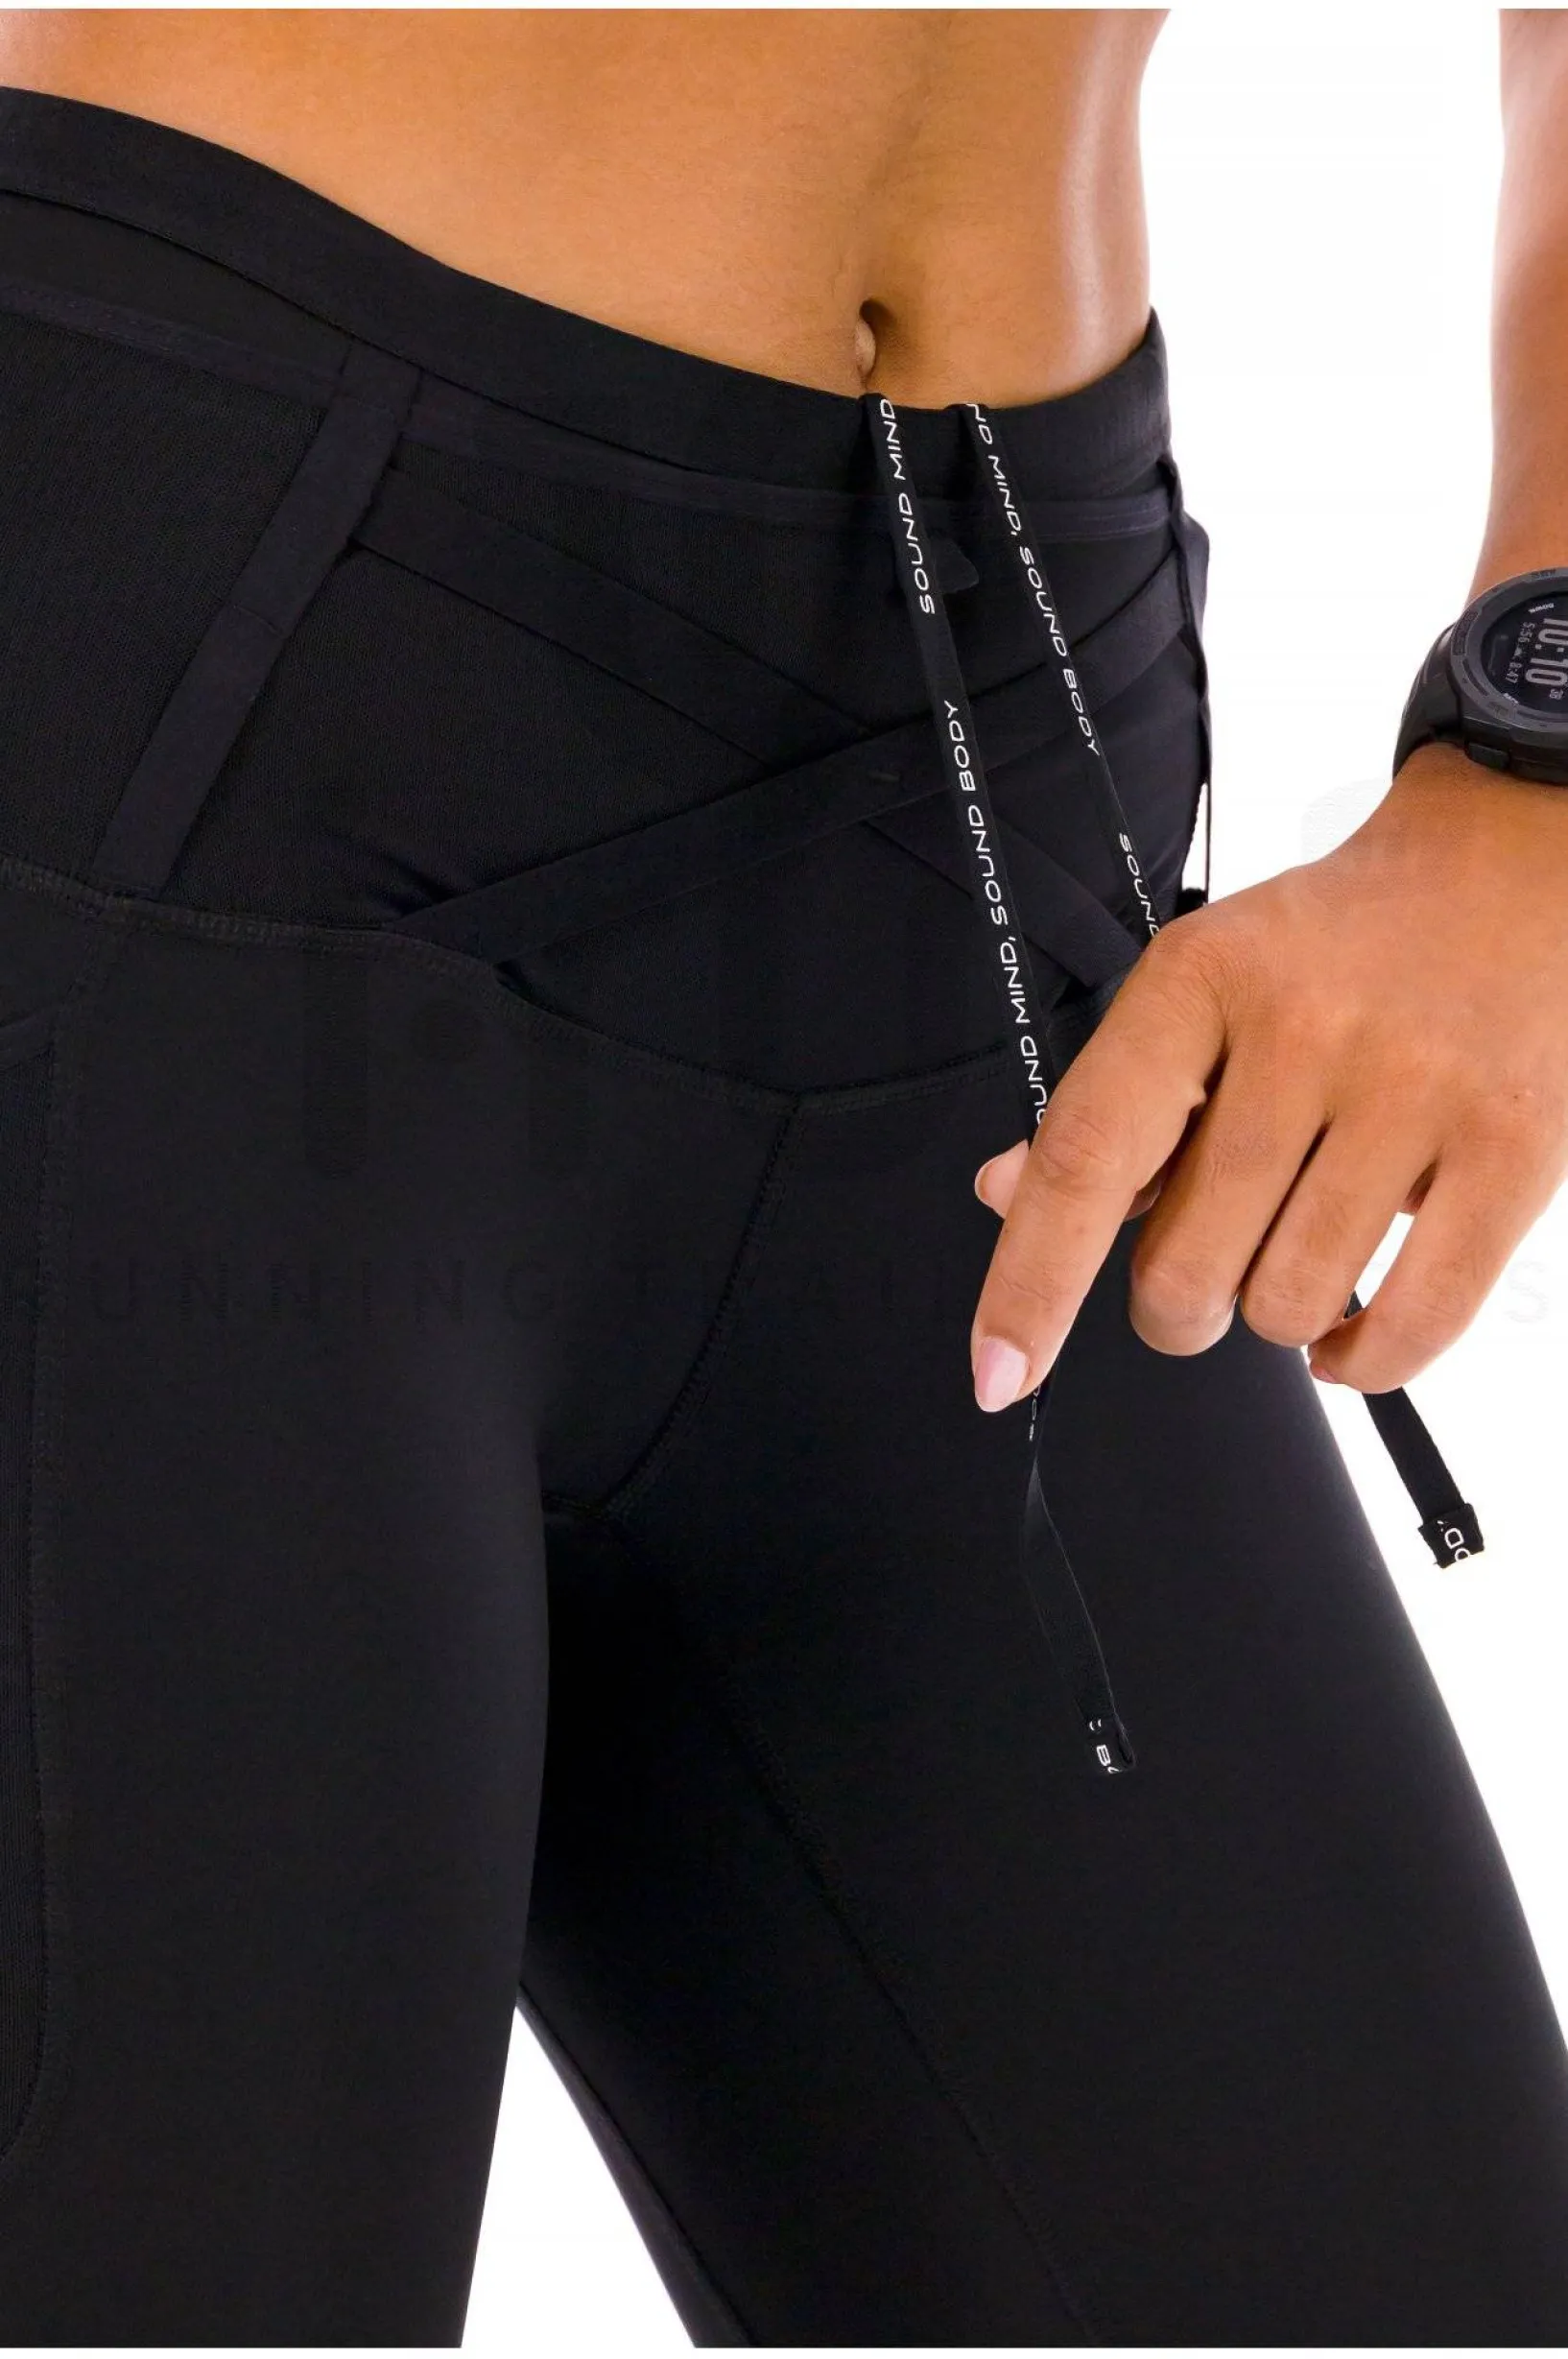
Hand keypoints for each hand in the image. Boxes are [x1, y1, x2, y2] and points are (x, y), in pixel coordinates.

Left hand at [968, 744, 1567, 1409]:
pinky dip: (1365, 1358)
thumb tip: (1004, 1196)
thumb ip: (1108, 1104)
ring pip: (1289, 1304)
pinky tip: (1349, 1330)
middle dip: (1178, 1308)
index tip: (1000, 1372)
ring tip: (1302, 1243)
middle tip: (1204, 1270)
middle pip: (1186, 1264)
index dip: (1032, 1283)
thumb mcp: (1199, 989)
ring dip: (1279, 1315)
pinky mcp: (1513, 1146)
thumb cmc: (1335, 948)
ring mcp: (1416, 1089)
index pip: (1085, 1158)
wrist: (1505, 870)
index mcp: (1199, 982)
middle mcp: (1305, 1030)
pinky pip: (1415, 1322)